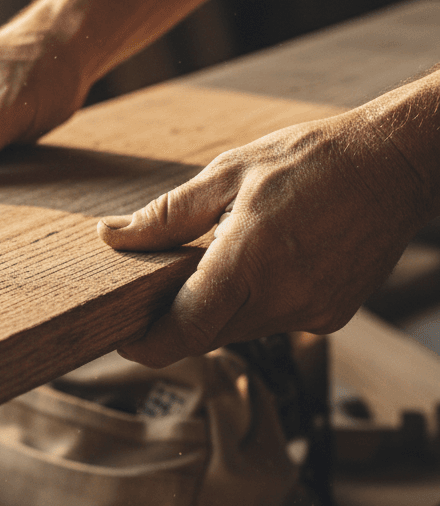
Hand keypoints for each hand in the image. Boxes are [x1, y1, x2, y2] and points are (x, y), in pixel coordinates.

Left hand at [98, 109, 431, 367]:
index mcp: (249, 262)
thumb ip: (165, 216)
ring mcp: (311, 313)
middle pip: (206, 336)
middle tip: (159, 287)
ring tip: (221, 261)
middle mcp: (282, 299)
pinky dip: (253, 305)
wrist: (396, 164)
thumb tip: (110, 235)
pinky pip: (272, 324)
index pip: (183, 333)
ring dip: (216, 310)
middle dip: (177, 320)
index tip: (122, 338)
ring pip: (238, 332)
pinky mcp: (331, 317)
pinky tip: (263, 265)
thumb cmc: (309, 160)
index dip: (146, 345)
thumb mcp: (226, 174)